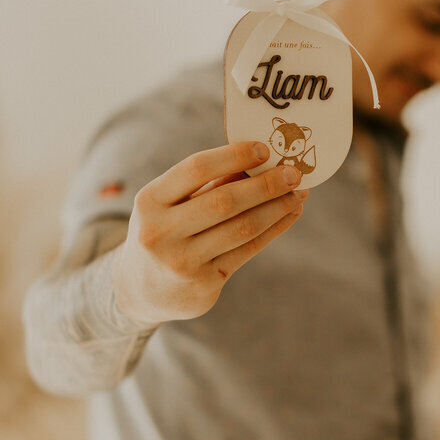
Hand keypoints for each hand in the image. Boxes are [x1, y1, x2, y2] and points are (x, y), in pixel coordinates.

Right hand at [112, 141, 306, 323]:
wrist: (141, 290)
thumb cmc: (164, 232)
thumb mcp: (170, 204)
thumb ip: (208, 184)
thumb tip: (259, 160)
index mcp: (149, 201)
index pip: (195, 169)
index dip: (233, 156)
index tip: (264, 149)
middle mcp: (161, 232)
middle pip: (225, 201)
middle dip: (265, 185)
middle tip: (294, 174)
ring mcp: (182, 262)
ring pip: (242, 228)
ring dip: (276, 208)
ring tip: (298, 195)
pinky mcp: (204, 284)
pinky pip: (247, 251)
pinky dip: (273, 230)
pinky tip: (288, 215)